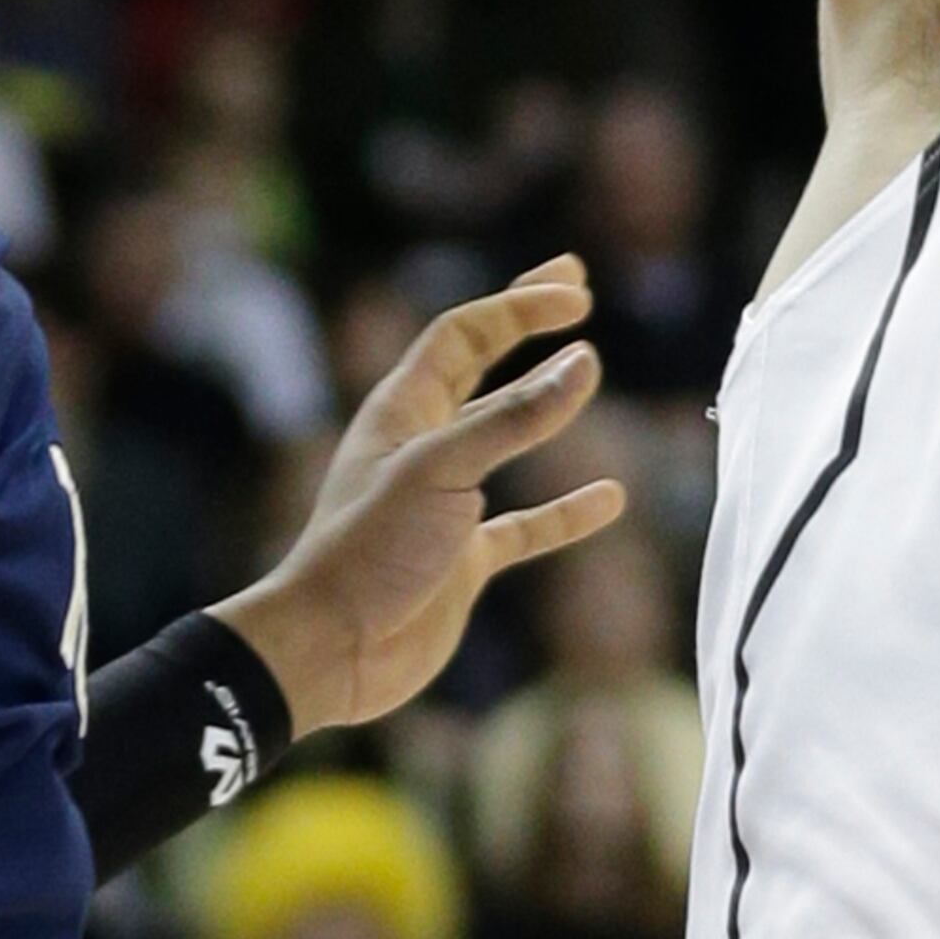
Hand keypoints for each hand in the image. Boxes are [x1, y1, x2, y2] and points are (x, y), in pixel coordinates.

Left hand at [223, 257, 625, 739]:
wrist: (330, 650)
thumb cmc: (367, 552)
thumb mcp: (441, 470)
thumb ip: (514, 419)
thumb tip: (585, 363)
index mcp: (403, 412)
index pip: (464, 335)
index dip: (517, 307)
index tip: (576, 293)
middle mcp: (424, 447)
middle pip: (479, 367)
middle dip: (524, 324)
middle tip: (573, 288)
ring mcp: (445, 503)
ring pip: (505, 440)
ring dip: (547, 408)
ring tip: (589, 370)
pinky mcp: (463, 558)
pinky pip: (525, 526)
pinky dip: (566, 512)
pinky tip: (609, 499)